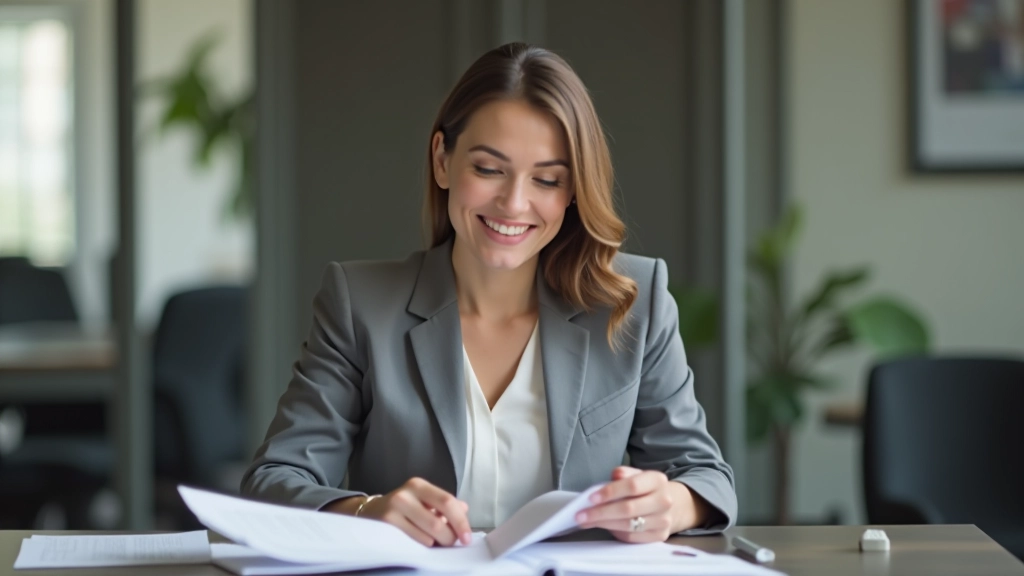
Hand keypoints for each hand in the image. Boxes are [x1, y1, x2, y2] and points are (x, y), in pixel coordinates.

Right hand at [325, 477, 471, 546]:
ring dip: (437, 544)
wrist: (369, 513)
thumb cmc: (402, 508)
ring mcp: (393, 510)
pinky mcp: (385, 526)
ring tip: (434, 541)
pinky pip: (414, 542)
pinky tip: (422, 542)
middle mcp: (405, 494)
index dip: (461, 521)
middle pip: (438, 522)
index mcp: (418, 485)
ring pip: (427, 536)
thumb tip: (464, 509)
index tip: (467, 537)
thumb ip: (444, 505)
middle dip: (450, 538)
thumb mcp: (422, 500)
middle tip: (452, 543)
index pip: (447, 501)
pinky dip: (423, 546)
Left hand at [575, 466, 707, 542]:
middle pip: (628, 509)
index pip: (632, 486)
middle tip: (581, 515)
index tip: (591, 498)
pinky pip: (632, 537)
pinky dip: (615, 533)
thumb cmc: (646, 488)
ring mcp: (663, 520)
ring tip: (586, 521)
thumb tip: (613, 477)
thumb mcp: (637, 474)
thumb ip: (624, 473)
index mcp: (657, 480)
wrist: (671, 504)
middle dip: (601, 513)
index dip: (610, 492)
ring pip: (628, 525)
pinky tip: (603, 527)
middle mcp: (664, 501)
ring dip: (603, 524)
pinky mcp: (659, 536)